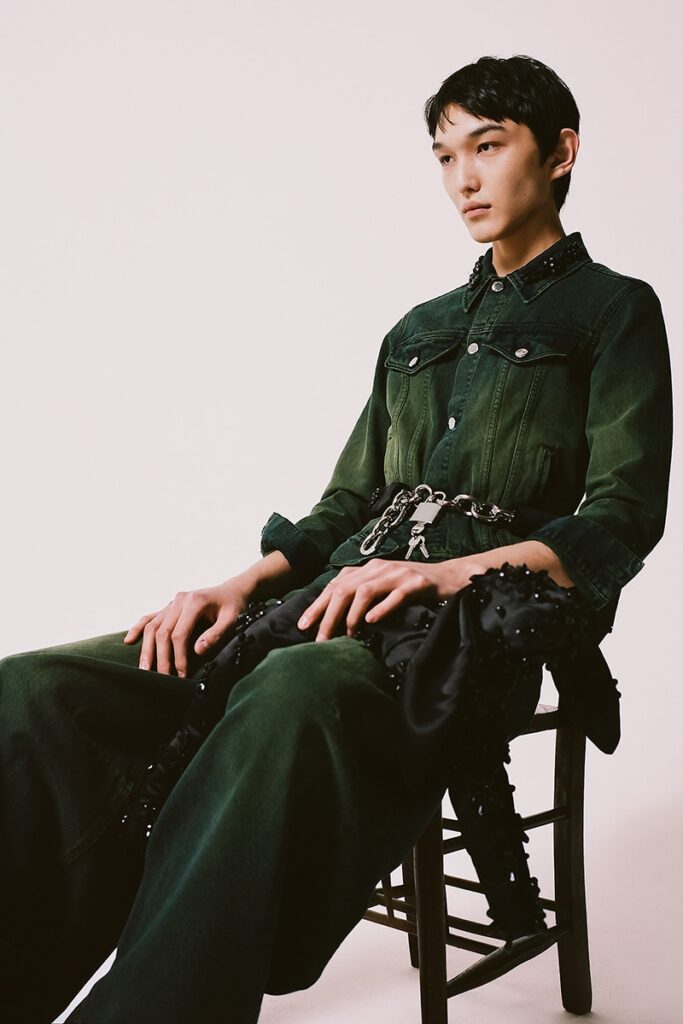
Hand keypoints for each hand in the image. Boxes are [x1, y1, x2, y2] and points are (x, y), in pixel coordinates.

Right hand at [123, 577, 252, 675]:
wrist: (232, 591)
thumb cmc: (234, 606)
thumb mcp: (232, 619)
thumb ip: (216, 634)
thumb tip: (197, 650)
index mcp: (194, 602)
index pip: (179, 634)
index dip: (178, 656)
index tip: (181, 674)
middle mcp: (179, 600)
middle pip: (162, 632)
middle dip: (161, 657)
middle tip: (161, 678)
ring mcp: (172, 602)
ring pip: (152, 626)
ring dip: (146, 648)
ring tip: (143, 669)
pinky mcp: (169, 606)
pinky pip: (150, 617)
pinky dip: (138, 628)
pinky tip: (129, 640)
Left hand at [296, 556, 487, 641]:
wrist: (451, 577)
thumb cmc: (414, 587)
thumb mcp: (384, 587)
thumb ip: (362, 596)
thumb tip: (335, 619)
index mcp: (368, 569)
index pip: (336, 585)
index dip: (317, 605)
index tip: (304, 625)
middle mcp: (379, 568)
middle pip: (344, 589)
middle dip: (328, 615)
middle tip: (320, 639)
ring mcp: (398, 574)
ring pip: (365, 591)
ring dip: (351, 615)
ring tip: (345, 635)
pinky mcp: (417, 584)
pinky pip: (395, 596)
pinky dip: (381, 608)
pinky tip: (371, 622)